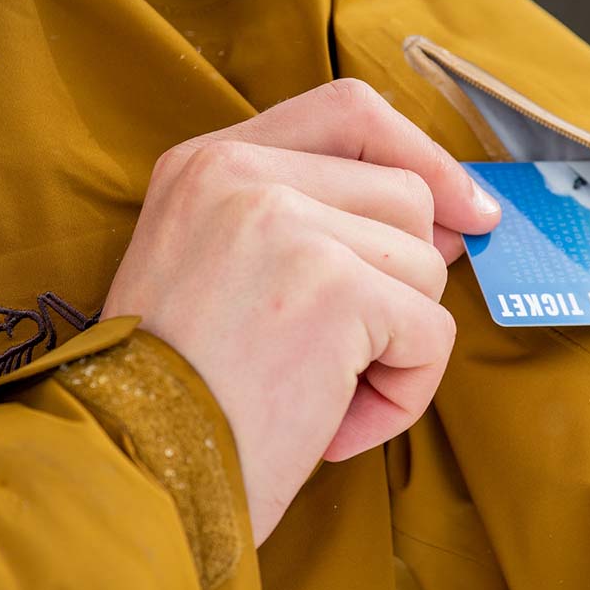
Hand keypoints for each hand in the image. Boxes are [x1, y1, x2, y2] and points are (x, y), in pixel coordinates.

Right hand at [101, 78, 500, 542]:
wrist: (124, 477)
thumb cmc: (176, 399)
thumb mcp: (220, 277)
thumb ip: (317, 225)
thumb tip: (449, 221)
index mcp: (207, 164)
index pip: (349, 112)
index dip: (421, 153)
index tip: (464, 206)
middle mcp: (242, 174)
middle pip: (405, 195)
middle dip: (406, 281)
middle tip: (355, 352)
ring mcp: (287, 223)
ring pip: (424, 266)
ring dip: (396, 349)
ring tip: (322, 397)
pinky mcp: (332, 287)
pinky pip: (431, 333)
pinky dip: (404, 393)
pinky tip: (334, 428)